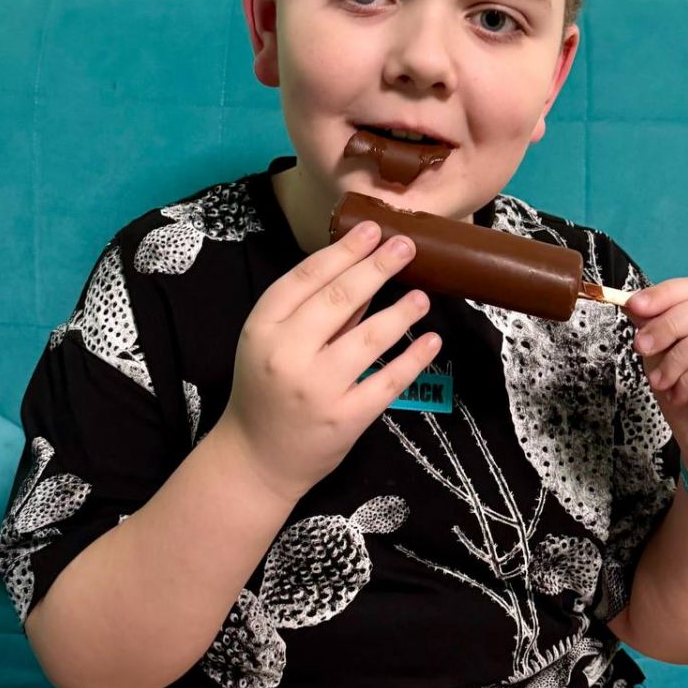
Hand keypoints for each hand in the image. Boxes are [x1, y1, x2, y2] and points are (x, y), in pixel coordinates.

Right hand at [219, 220, 438, 504]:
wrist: (256, 459)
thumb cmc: (266, 388)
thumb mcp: (273, 342)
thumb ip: (314, 310)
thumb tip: (363, 267)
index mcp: (264, 327)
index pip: (307, 277)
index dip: (343, 250)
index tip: (372, 229)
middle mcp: (288, 354)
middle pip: (338, 299)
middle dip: (376, 267)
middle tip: (406, 245)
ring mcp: (317, 388)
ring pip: (368, 339)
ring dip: (401, 312)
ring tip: (422, 294)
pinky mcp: (345, 418)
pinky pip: (386, 382)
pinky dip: (412, 359)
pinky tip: (431, 340)